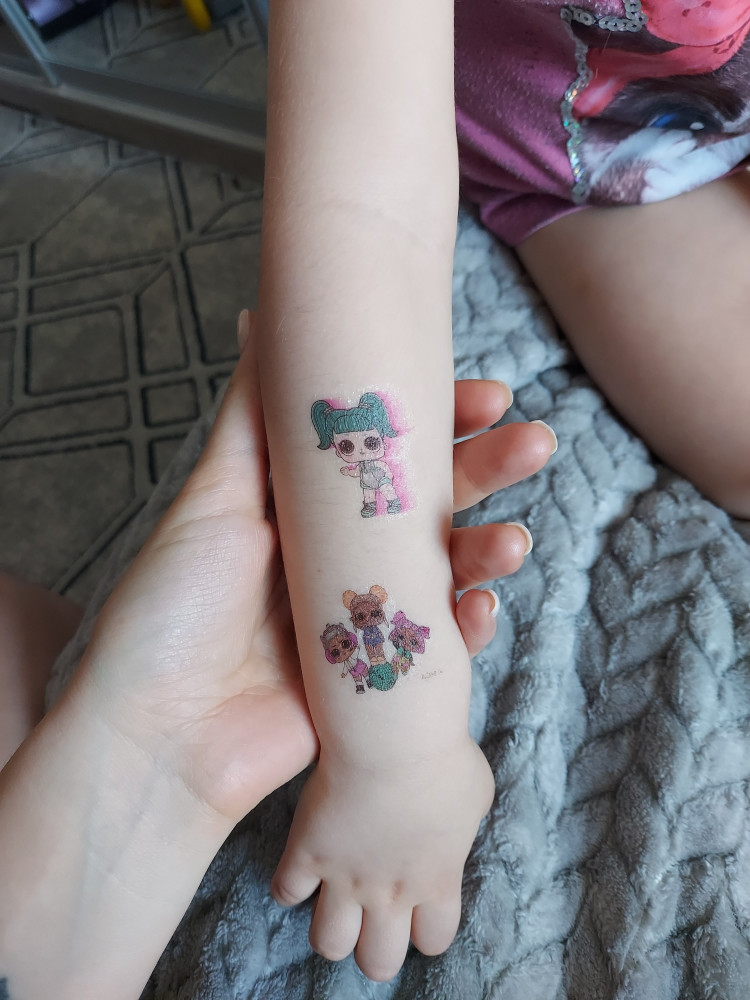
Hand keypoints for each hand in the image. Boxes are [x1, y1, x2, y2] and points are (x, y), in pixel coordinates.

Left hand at [80, 310, 553, 824]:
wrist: (155, 740)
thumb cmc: (170, 612)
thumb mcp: (212, 502)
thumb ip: (250, 419)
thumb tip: (260, 318)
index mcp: (305, 507)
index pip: (388, 449)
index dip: (441, 420)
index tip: (487, 394)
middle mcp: (340, 556)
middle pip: (429, 503)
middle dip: (487, 471)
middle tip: (533, 444)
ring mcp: (364, 618)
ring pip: (445, 571)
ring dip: (489, 551)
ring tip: (512, 544)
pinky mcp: (379, 679)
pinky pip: (440, 648)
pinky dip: (466, 629)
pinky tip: (481, 612)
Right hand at [272, 739, 493, 981]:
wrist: (391, 738)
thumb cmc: (442, 756)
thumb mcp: (474, 793)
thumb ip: (463, 821)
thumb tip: (454, 819)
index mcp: (437, 881)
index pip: (434, 940)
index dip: (425, 929)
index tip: (419, 905)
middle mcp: (391, 893)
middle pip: (378, 962)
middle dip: (375, 949)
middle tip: (372, 918)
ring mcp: (345, 877)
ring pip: (329, 943)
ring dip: (332, 929)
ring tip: (333, 901)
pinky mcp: (308, 853)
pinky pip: (286, 891)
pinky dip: (290, 884)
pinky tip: (302, 864)